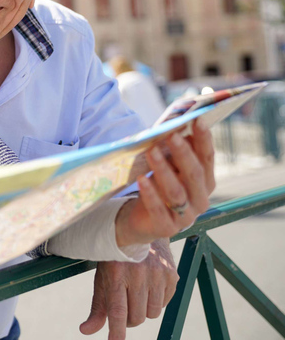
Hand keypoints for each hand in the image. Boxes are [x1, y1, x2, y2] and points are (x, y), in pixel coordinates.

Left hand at [80, 238, 177, 339]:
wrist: (139, 229)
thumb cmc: (115, 259)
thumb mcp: (102, 278)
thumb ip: (97, 307)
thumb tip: (86, 330)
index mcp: (116, 274)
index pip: (118, 310)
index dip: (117, 331)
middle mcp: (138, 274)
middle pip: (136, 317)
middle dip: (128, 319)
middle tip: (124, 306)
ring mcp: (157, 274)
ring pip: (152, 314)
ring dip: (142, 310)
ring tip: (135, 293)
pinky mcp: (171, 275)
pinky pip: (164, 304)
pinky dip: (155, 301)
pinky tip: (148, 286)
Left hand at [116, 119, 214, 246]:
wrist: (143, 221)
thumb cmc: (159, 187)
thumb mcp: (170, 169)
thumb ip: (176, 154)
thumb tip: (176, 127)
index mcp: (205, 182)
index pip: (208, 158)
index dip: (204, 139)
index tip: (198, 120)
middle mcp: (200, 200)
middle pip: (194, 175)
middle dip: (184, 154)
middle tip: (172, 135)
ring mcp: (185, 216)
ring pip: (176, 191)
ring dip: (163, 170)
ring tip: (152, 152)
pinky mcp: (166, 228)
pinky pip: (158, 209)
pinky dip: (150, 194)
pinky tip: (141, 180)